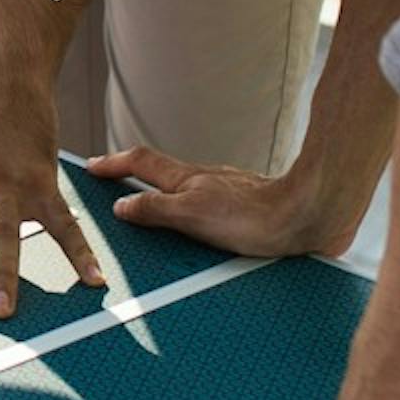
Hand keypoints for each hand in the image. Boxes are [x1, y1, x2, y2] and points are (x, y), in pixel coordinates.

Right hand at [84, 144, 370, 259]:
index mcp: (187, 180)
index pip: (140, 163)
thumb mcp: (194, 215)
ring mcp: (225, 196)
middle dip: (133, 178)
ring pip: (184, 193)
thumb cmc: (255, 218)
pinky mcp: (245, 214)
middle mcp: (204, 183)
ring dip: (162, 198)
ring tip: (147, 215)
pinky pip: (206, 210)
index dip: (113, 164)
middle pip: (161, 175)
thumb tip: (121, 205)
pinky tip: (196, 236)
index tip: (91, 168)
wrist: (309, 218)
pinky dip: (189, 215)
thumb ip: (156, 209)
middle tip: (112, 185)